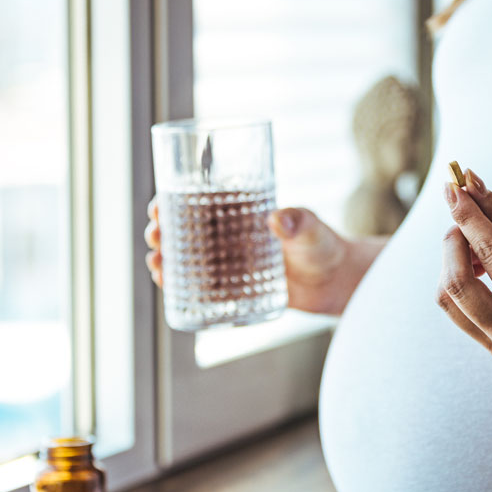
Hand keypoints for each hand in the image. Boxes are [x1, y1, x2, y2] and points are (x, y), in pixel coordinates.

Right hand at [145, 198, 378, 314]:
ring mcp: (231, 264)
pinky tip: (169, 289)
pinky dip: (182, 287)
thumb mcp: (312, 229)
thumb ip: (300, 221)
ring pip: (188, 260)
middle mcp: (230, 237)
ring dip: (166, 260)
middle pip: (184, 231)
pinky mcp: (236, 289)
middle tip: (155, 237)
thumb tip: (279, 219)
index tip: (158, 206)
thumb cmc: (324, 246)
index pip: (198, 202)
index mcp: (240, 213)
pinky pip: (202, 287)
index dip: (172, 202)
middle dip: (162, 231)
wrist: (336, 282)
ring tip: (157, 265)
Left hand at [436, 170, 491, 359]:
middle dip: (455, 241)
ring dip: (454, 261)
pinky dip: (459, 277)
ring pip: (447, 297)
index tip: (453, 187)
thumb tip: (467, 183)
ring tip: (482, 243)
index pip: (487, 254)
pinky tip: (482, 264)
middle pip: (454, 285)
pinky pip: (456, 307)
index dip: (467, 216)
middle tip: (469, 214)